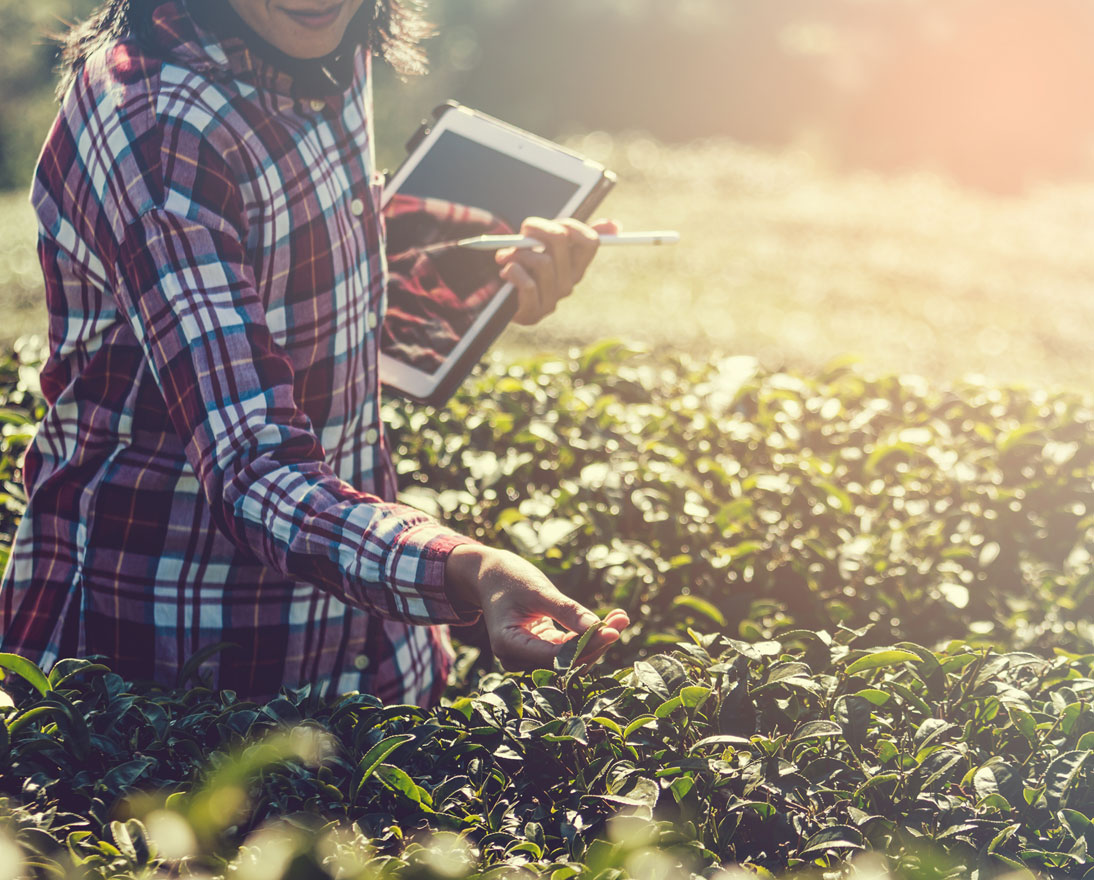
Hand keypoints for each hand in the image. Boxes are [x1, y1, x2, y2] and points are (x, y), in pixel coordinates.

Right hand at [445, 544, 629, 670]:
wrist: (490, 575)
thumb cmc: (509, 578)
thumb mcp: (538, 590)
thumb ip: (566, 611)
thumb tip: (599, 629)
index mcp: (508, 645)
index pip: (555, 656)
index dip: (586, 646)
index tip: (613, 631)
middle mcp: (516, 659)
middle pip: (566, 662)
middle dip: (596, 642)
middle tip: (622, 619)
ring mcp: (528, 657)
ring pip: (571, 659)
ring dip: (596, 640)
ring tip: (620, 617)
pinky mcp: (539, 651)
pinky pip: (569, 650)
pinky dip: (588, 637)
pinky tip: (609, 622)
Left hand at [496, 217, 619, 324]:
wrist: (500, 297)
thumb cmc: (525, 267)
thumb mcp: (547, 246)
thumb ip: (574, 234)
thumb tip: (614, 225)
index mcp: (576, 267)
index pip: (589, 242)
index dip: (570, 226)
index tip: (552, 224)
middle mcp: (569, 284)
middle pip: (560, 241)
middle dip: (536, 229)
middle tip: (523, 231)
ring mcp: (553, 300)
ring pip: (542, 262)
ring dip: (518, 253)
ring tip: (507, 257)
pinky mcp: (534, 313)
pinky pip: (528, 285)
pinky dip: (513, 272)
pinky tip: (506, 272)